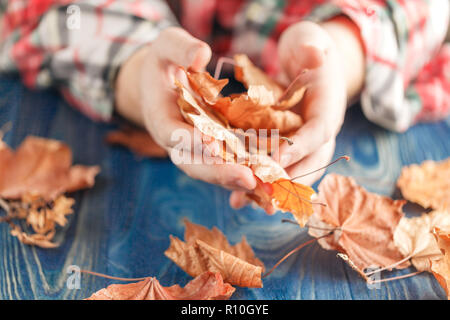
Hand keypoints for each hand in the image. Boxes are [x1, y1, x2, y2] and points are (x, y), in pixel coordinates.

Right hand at [115, 27, 255, 190]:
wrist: (164, 82)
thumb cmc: (165, 62)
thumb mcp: (167, 46)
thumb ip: (180, 48)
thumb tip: (202, 55)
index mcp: (161, 118)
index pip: (173, 134)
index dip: (191, 140)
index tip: (212, 142)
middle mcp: (177, 141)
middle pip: (193, 163)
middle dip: (219, 172)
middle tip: (247, 178)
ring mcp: (194, 149)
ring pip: (211, 170)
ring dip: (236, 179)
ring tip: (263, 184)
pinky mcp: (212, 149)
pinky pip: (226, 164)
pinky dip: (244, 172)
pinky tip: (267, 176)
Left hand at [230, 21, 347, 209]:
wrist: (309, 61)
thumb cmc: (309, 48)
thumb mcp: (310, 40)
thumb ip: (312, 47)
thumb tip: (315, 54)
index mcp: (328, 110)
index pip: (318, 132)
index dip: (299, 147)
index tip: (276, 159)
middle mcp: (319, 133)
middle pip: (307, 163)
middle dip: (284, 181)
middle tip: (262, 197)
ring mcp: (303, 144)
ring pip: (290, 173)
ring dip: (267, 190)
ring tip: (241, 203)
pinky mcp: (287, 148)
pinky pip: (274, 170)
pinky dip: (257, 182)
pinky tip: (236, 197)